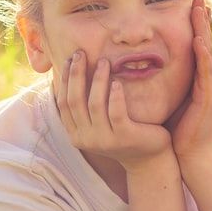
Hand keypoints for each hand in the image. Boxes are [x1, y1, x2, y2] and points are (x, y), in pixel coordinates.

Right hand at [57, 50, 170, 167]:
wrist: (148, 157)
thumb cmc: (122, 133)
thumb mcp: (99, 123)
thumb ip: (86, 107)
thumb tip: (74, 73)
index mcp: (76, 134)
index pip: (63, 103)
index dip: (65, 79)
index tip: (70, 58)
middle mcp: (86, 138)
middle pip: (74, 101)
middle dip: (76, 74)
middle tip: (81, 53)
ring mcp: (104, 140)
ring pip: (95, 105)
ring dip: (98, 80)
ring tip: (104, 61)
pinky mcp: (123, 138)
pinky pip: (116, 113)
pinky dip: (115, 96)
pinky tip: (117, 82)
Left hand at [168, 0, 211, 163]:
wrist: (189, 155)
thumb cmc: (177, 127)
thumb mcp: (170, 97)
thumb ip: (165, 80)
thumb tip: (144, 64)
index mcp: (199, 77)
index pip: (198, 45)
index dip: (196, 24)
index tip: (191, 3)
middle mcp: (209, 78)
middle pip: (206, 42)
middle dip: (203, 20)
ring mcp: (211, 87)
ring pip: (208, 52)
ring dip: (205, 30)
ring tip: (202, 10)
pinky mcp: (209, 98)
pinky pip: (206, 73)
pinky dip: (203, 56)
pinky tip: (199, 42)